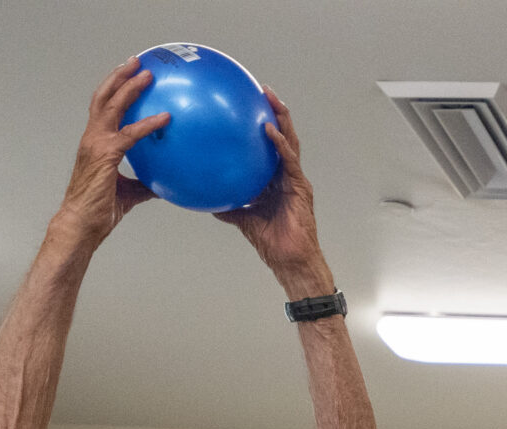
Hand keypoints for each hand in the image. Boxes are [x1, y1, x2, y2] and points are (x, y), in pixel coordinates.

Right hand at [54, 59, 164, 244]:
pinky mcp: (105, 155)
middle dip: (119, 76)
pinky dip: (148, 123)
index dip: (114, 90)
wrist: (82, 224)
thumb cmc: (100, 211)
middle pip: (103, 97)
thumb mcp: (129, 193)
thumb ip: (145, 183)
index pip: (103, 109)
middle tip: (137, 62)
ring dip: (129, 87)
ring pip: (111, 105)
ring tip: (146, 73)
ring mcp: (96, 143)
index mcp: (95, 143)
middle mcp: (92, 137)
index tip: (128, 76)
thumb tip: (165, 184)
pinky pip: (130, 134)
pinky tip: (165, 118)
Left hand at [222, 90, 326, 287]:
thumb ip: (229, 205)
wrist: (290, 259)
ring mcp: (295, 179)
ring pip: (290, 141)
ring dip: (282, 118)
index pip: (271, 146)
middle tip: (264, 90)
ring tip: (271, 99)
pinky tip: (269, 130)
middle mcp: (287, 175)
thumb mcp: (242, 220)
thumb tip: (206, 198)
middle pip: (283, 136)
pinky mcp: (299, 187)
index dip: (265, 125)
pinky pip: (289, 160)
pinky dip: (279, 143)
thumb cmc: (272, 243)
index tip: (252, 106)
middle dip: (276, 112)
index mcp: (276, 181)